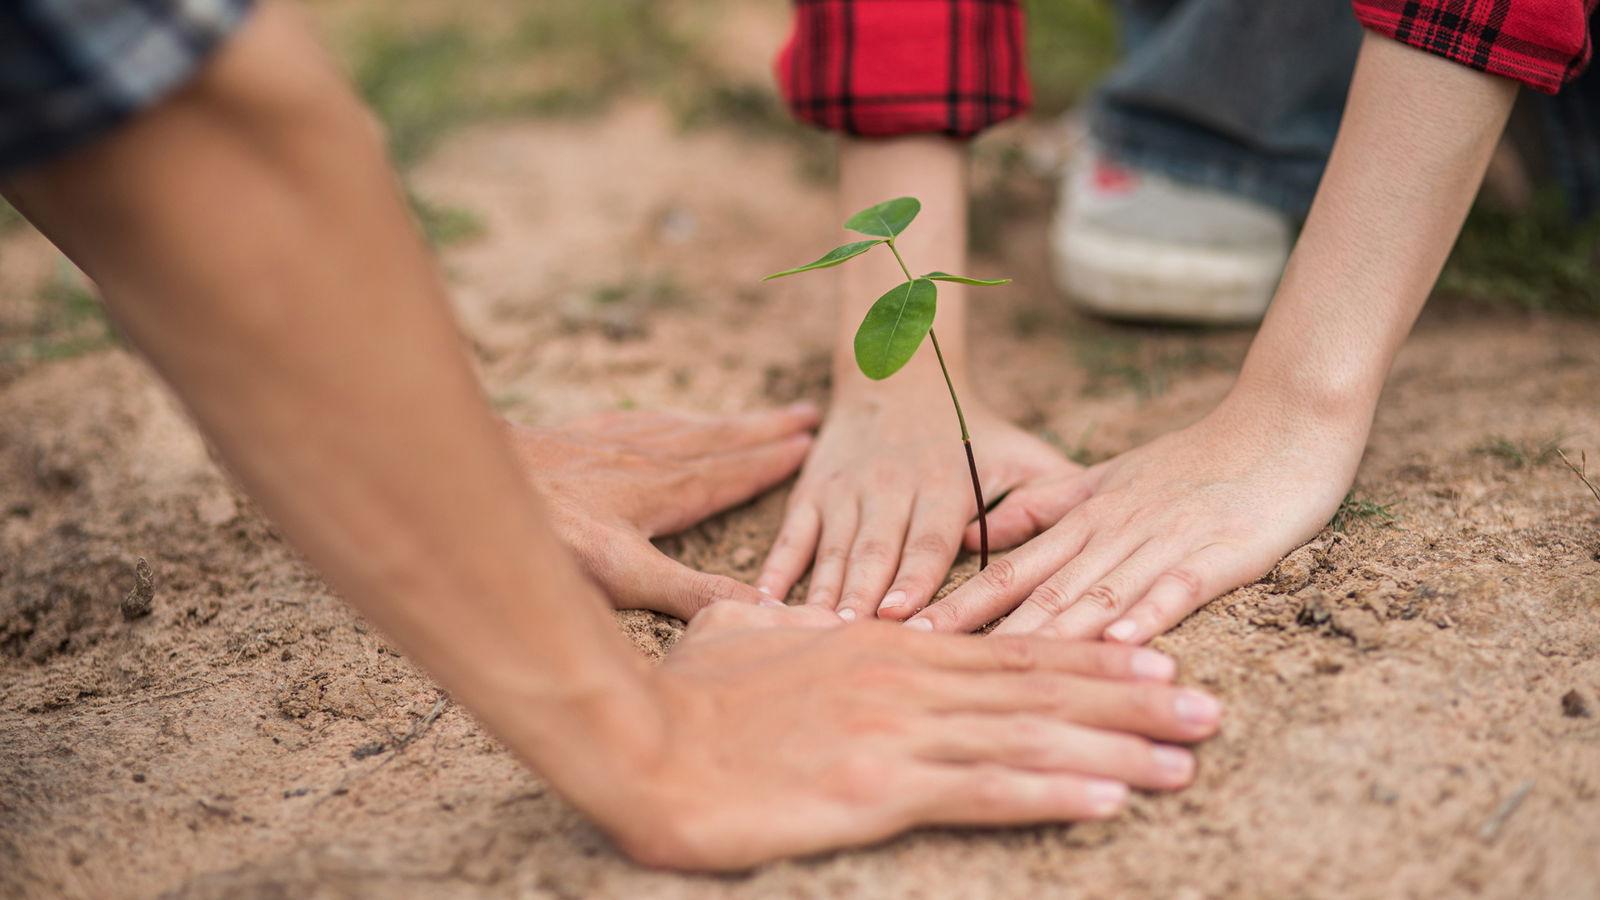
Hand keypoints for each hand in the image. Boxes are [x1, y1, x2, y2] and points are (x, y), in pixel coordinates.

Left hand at [507, 405, 819, 618]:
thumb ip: (692, 592)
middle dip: (759, 431)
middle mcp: (640, 460)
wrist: (462, 479)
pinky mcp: (563, 438)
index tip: (808, 444)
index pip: (730, 474)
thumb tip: (762, 609)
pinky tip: (650, 421)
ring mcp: (601, 444)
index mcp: (662, 491)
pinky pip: (628, 421)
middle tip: (803, 414)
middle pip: (713, 441)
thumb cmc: (542, 532)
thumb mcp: (624, 576)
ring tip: (745, 416)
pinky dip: (656, 419)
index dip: (769, 462)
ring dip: (717, 423)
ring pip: (675, 427)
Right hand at [597, 601, 1218, 869]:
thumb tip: (797, 611)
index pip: (1009, 646)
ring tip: (1188, 756)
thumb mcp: (742, 634)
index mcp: (886, 646)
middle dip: (1131, 697)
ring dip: (1117, 746)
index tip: (1151, 659)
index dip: (1087, 654)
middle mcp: (909, 678)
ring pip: (1030, 732)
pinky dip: (1052, 790)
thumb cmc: (683, 693)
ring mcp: (897, 729)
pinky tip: (1110, 798)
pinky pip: (982, 786)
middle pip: (1041, 685)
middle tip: (1208, 707)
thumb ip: (787, 617)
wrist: (634, 736)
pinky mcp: (876, 783)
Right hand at [755, 384, 1080, 620]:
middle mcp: (891, 489)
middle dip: (862, 598)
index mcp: (944, 487)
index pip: (928, 541)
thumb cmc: (971, 428)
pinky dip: (777, 570)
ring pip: (831, 549)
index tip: (900, 616)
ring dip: (821, 592)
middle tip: (850, 642)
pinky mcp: (813, 493)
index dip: (914, 579)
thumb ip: (1054, 495)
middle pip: (875, 552)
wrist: (900, 370)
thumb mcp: (1021, 452)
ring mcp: (846, 492)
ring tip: (810, 635)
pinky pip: (792, 535)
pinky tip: (764, 605)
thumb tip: (1100, 537)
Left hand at [911, 395, 1367, 641]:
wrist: (1284, 421)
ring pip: (1095, 594)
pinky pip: (1177, 586)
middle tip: (921, 661)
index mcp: (1085, 520)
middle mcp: (1113, 532)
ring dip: (1047, 634)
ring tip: (997, 669)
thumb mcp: (1107, 481)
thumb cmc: (1197, 460)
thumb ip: (1044, 508)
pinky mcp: (1219, 552)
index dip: (957, 603)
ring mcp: (1163, 541)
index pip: (1009, 569)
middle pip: (1038, 590)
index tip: (904, 633)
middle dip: (979, 630)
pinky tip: (1118, 647)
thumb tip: (976, 533)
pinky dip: (1148, 615)